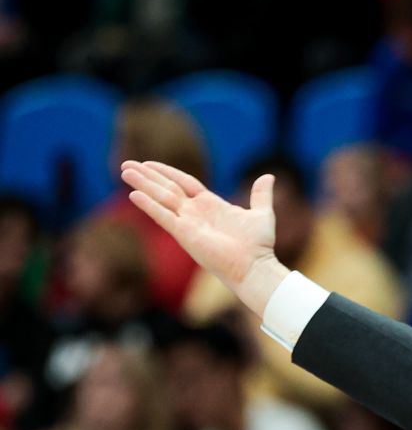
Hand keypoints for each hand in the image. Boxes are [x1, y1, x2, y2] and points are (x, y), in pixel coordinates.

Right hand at [119, 160, 288, 316]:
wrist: (255, 266)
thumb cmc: (259, 246)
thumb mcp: (261, 213)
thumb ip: (261, 195)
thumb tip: (268, 177)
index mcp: (210, 205)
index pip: (184, 183)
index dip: (167, 172)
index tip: (149, 163)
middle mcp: (196, 213)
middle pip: (166, 188)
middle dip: (147, 176)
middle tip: (126, 164)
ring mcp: (188, 223)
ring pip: (161, 198)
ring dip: (143, 184)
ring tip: (124, 171)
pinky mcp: (185, 234)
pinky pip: (163, 216)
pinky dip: (149, 205)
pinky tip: (134, 194)